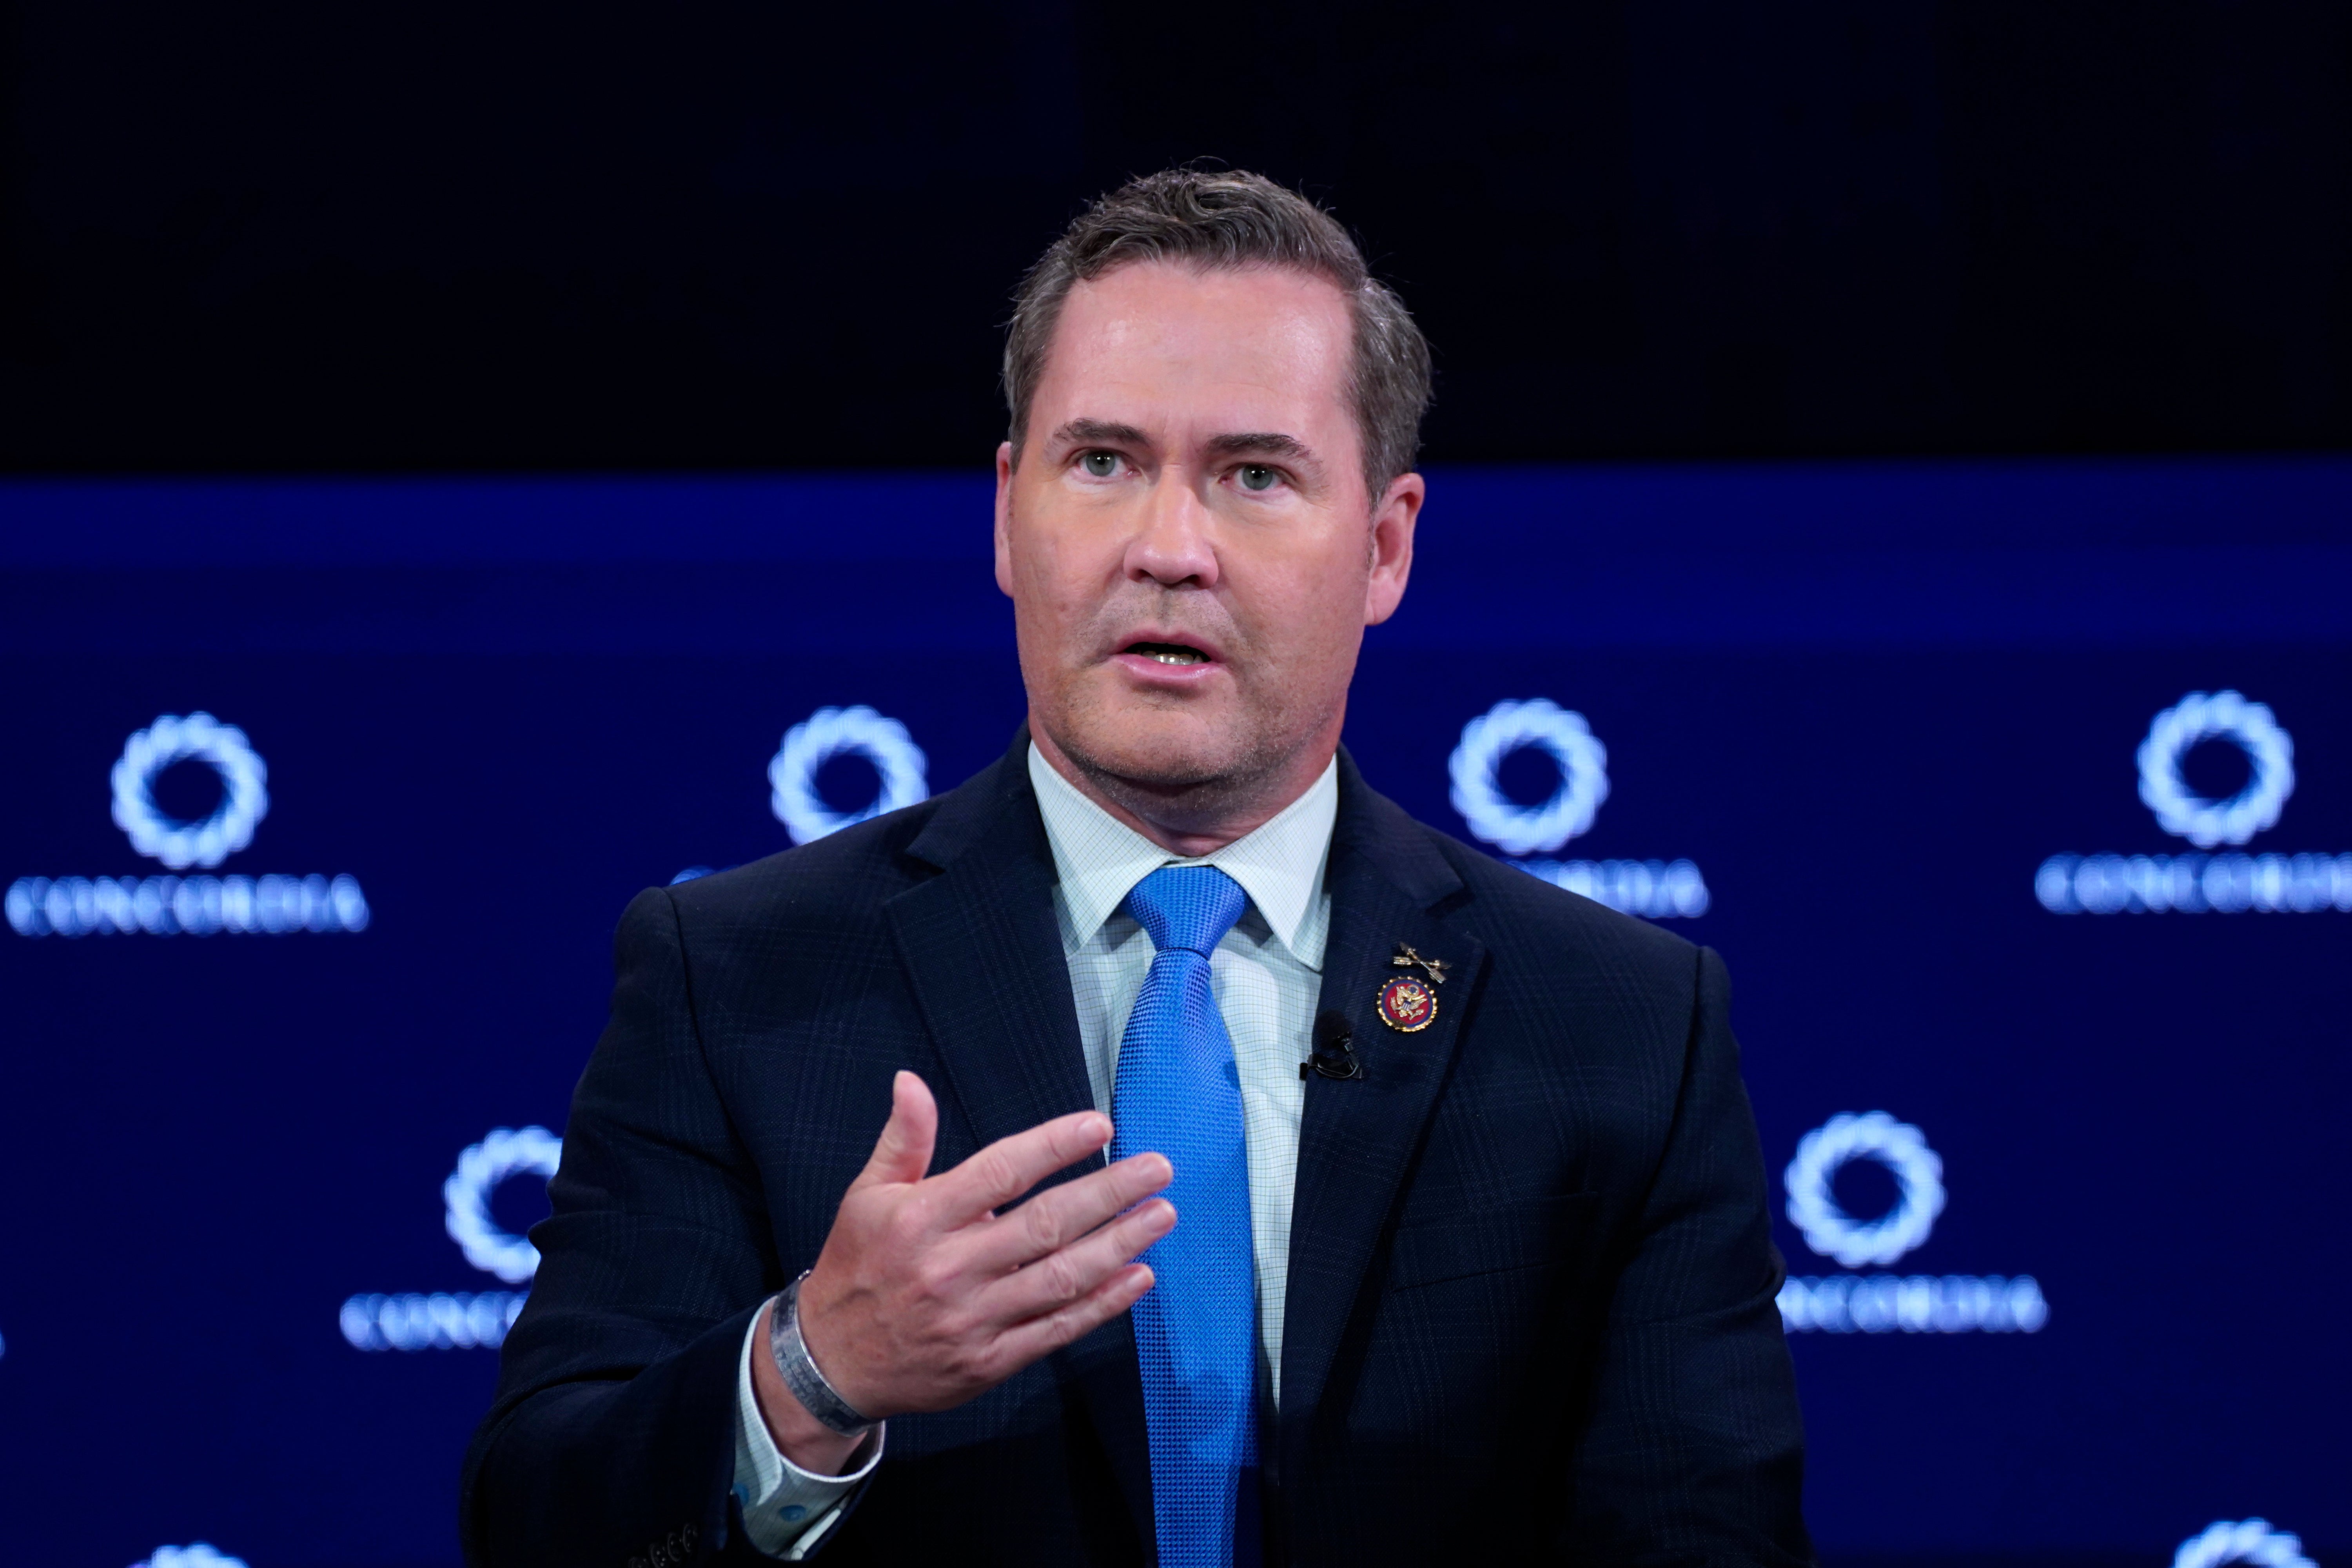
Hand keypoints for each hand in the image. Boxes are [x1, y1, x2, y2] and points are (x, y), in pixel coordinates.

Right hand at [752, 1071, 1173, 1473]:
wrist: (831, 1363)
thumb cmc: (857, 1267)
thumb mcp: (866, 1196)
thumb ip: (903, 1140)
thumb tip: (911, 1081)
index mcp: (921, 1219)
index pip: (1000, 1172)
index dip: (1053, 1146)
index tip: (1100, 1127)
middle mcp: (950, 1268)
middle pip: (1045, 1224)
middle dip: (1109, 1194)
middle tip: (1158, 1169)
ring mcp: (973, 1319)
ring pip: (1061, 1278)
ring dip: (1120, 1245)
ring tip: (1161, 1215)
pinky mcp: (989, 1361)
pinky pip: (1057, 1330)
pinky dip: (1103, 1305)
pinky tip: (1139, 1277)